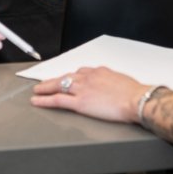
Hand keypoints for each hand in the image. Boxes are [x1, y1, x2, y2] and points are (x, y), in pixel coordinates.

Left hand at [31, 66, 147, 122]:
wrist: (135, 99)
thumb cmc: (133, 93)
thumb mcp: (121, 81)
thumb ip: (111, 82)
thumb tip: (111, 87)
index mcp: (100, 71)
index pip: (81, 72)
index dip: (71, 76)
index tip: (67, 79)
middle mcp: (88, 77)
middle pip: (66, 76)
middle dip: (54, 80)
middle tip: (44, 83)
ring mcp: (83, 89)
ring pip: (59, 86)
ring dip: (46, 87)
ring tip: (37, 90)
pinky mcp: (80, 102)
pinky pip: (58, 100)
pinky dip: (45, 100)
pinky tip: (37, 101)